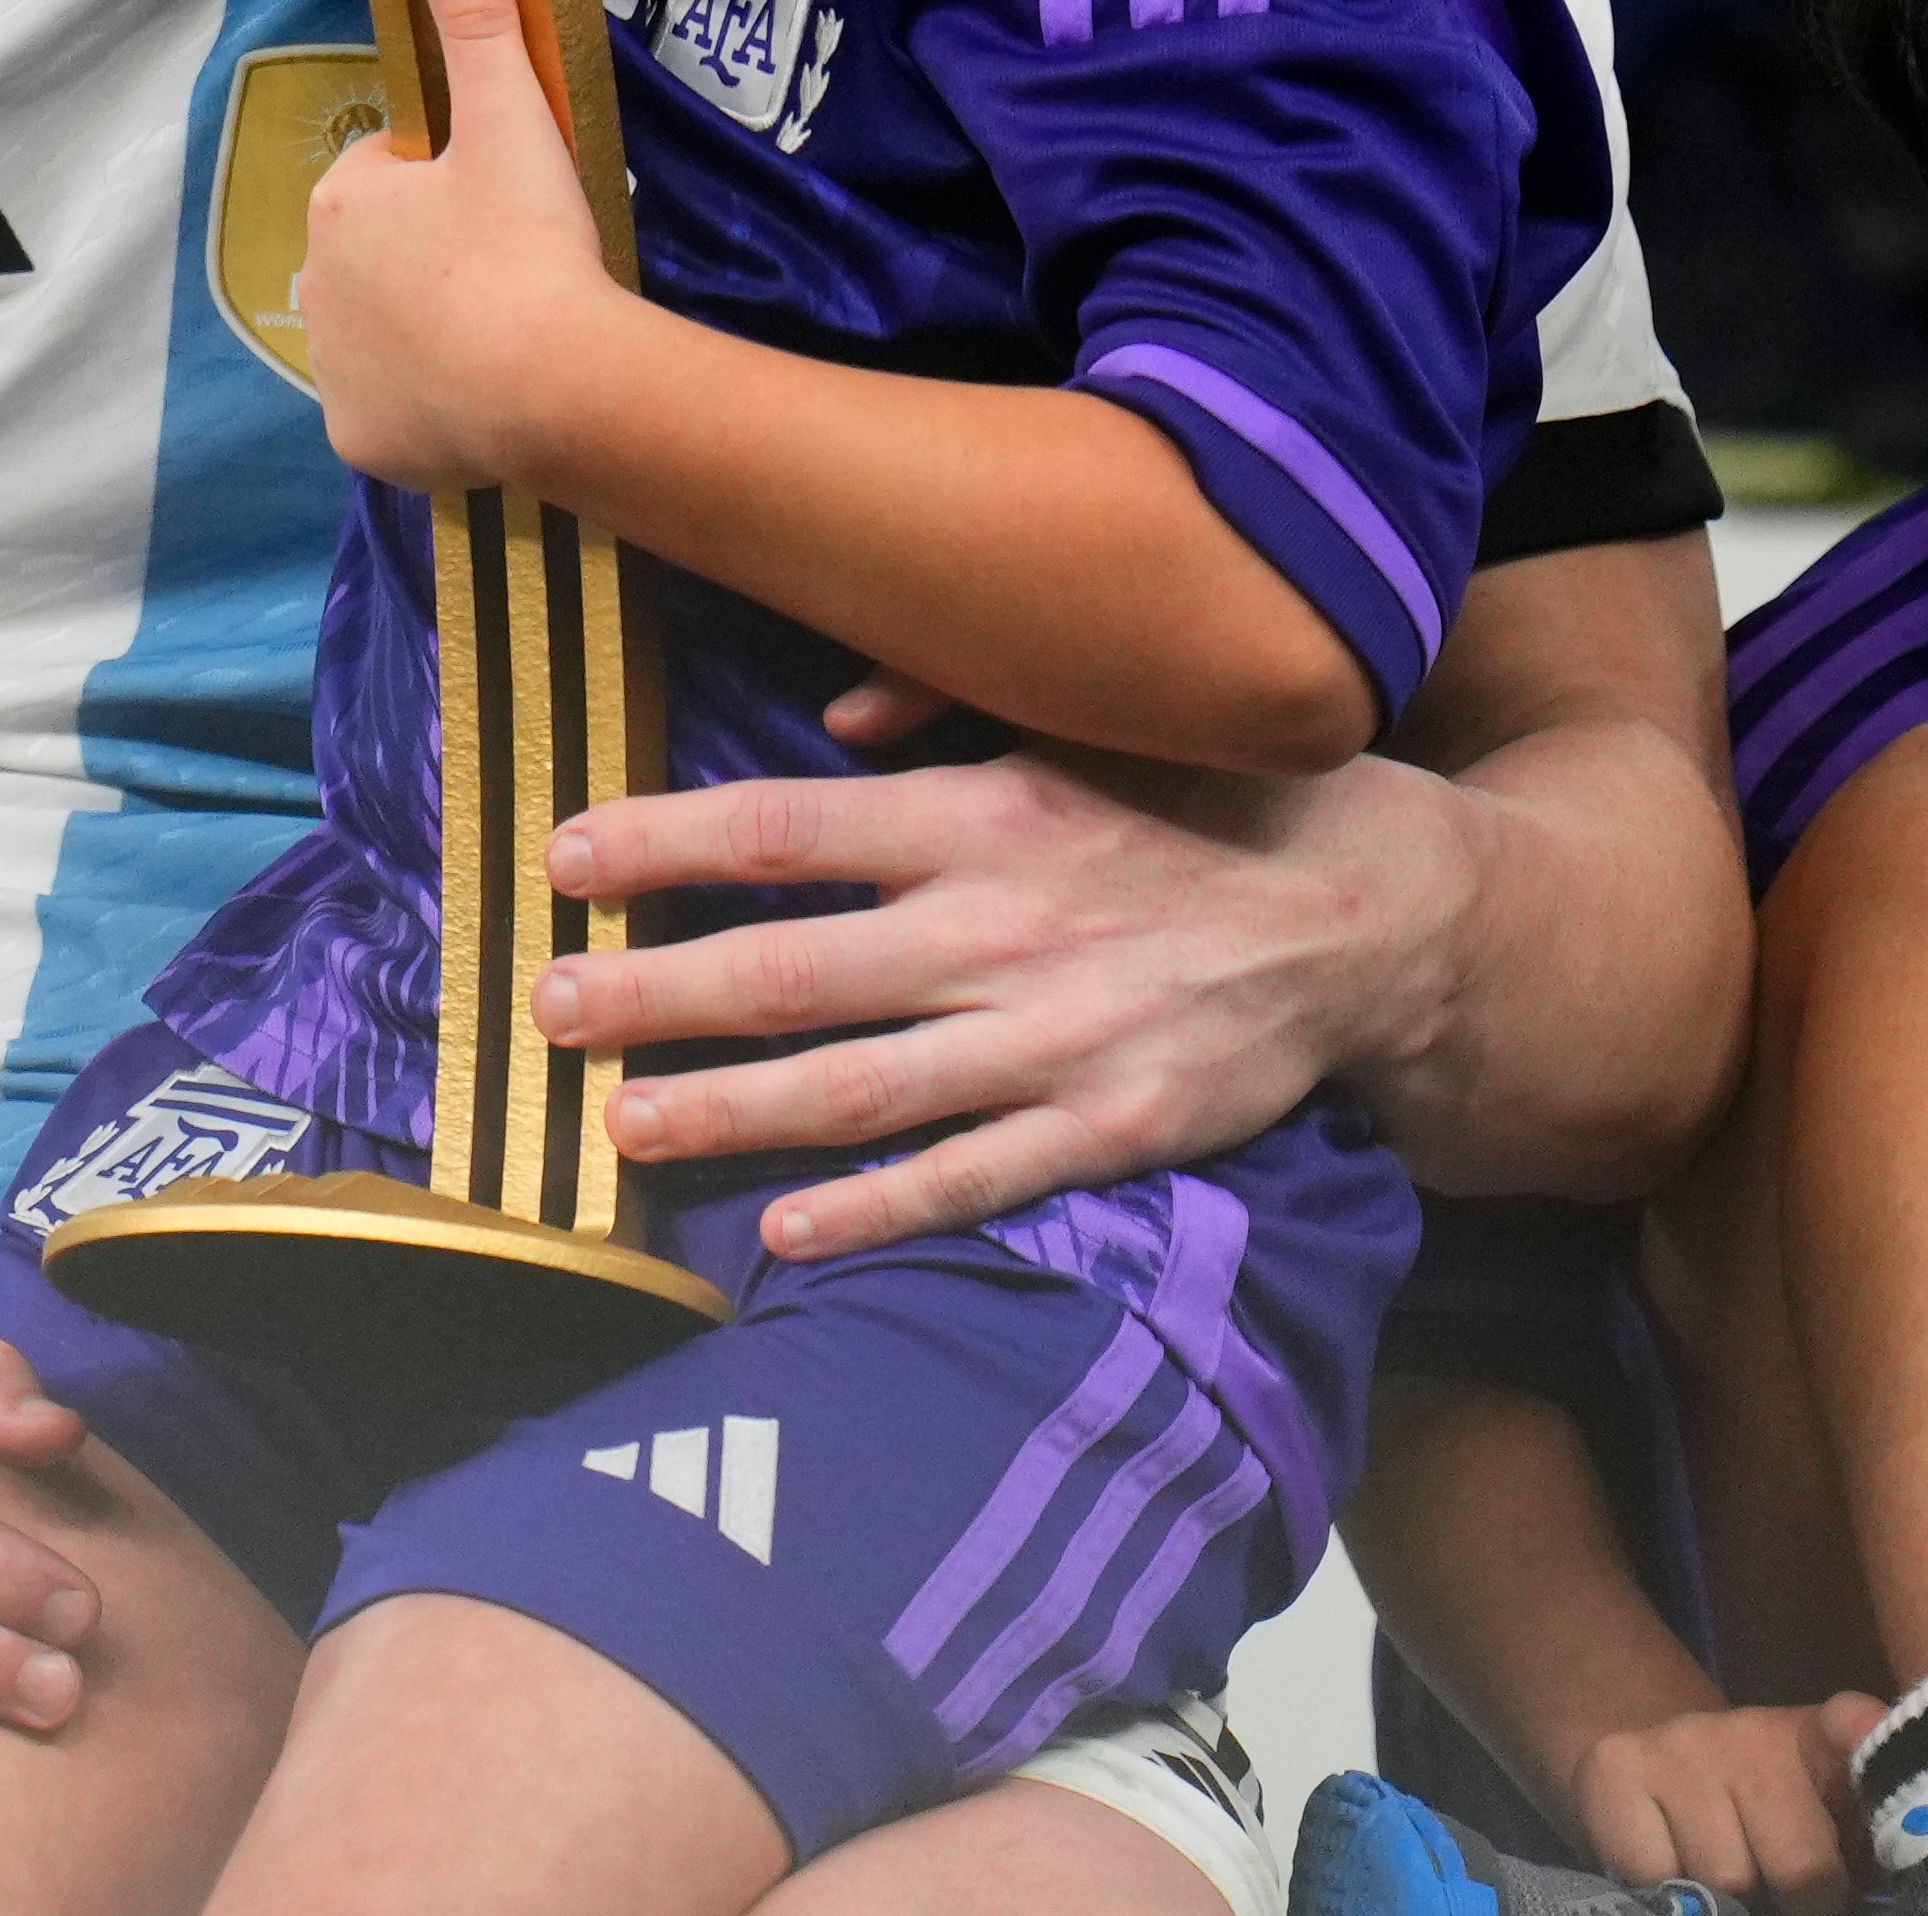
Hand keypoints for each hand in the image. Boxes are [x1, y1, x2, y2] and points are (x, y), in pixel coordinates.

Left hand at [297, 0, 620, 491]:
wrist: (553, 386)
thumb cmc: (530, 246)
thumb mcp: (512, 120)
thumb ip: (478, 22)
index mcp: (340, 203)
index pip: (386, 177)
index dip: (447, 185)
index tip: (503, 207)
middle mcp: (314, 285)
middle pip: (378, 257)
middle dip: (432, 260)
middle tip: (513, 273)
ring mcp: (331, 372)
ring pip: (381, 334)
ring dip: (428, 332)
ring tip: (505, 337)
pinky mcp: (358, 441)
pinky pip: (391, 412)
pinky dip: (428, 407)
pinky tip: (483, 401)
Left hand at [542, 743, 1392, 1256]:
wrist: (1385, 915)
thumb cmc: (1210, 800)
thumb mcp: (1089, 716)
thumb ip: (950, 697)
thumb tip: (827, 713)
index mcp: (983, 815)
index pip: (783, 830)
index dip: (661, 843)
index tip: (559, 859)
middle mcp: (1001, 928)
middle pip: (789, 971)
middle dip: (652, 996)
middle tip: (542, 1012)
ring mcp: (1054, 1038)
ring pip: (858, 1088)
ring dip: (728, 1112)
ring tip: (618, 1128)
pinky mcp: (1111, 1127)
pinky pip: (973, 1177)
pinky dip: (876, 1209)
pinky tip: (784, 1230)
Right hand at [1571, 1693, 1877, 1911]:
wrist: (1660, 1771)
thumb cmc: (1774, 1822)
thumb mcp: (1835, 1823)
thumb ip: (1871, 1833)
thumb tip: (1883, 1864)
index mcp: (1827, 1740)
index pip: (1855, 1727)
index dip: (1864, 1744)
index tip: (1876, 1765)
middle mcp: (1755, 1728)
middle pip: (1801, 1869)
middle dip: (1793, 1899)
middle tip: (1778, 1889)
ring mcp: (1680, 1740)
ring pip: (1724, 1876)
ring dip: (1726, 1896)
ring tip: (1726, 1876)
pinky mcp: (1614, 1763)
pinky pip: (1653, 1871)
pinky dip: (1663, 1888)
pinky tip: (1670, 1862)